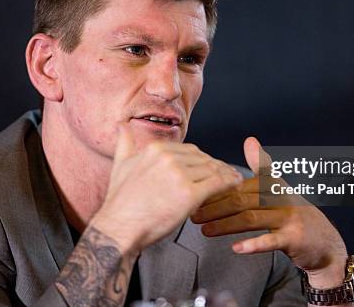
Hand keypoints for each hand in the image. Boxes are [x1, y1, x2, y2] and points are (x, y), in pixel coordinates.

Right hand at [90, 123, 243, 253]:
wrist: (118, 228)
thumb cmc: (120, 202)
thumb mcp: (120, 165)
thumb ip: (125, 143)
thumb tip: (122, 125)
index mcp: (156, 149)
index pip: (189, 150)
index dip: (203, 158)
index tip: (210, 164)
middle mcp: (169, 158)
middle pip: (202, 159)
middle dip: (216, 165)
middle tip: (227, 171)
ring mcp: (180, 175)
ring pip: (211, 170)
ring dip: (226, 173)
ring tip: (234, 178)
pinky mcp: (189, 194)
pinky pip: (216, 184)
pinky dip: (229, 183)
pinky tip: (235, 184)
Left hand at [190, 137, 348, 288]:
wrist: (326, 242)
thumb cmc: (296, 215)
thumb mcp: (281, 188)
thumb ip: (263, 166)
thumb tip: (250, 139)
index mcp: (275, 184)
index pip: (241, 184)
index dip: (217, 189)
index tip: (197, 192)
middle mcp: (282, 198)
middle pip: (242, 200)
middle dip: (215, 207)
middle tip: (194, 214)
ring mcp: (289, 218)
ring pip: (251, 219)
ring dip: (225, 225)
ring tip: (205, 230)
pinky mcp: (294, 239)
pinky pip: (271, 240)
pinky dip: (253, 244)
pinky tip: (236, 248)